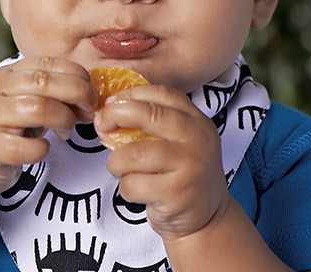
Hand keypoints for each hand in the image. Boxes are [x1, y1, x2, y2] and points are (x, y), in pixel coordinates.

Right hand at [0, 56, 97, 197]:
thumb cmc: (7, 129)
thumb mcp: (26, 101)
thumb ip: (54, 94)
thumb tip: (90, 98)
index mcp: (7, 73)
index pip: (48, 62)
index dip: (77, 75)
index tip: (91, 93)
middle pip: (44, 81)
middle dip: (76, 94)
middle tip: (87, 111)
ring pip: (36, 108)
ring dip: (63, 119)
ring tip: (67, 131)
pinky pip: (24, 146)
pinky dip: (42, 149)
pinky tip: (43, 150)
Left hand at [94, 84, 227, 240]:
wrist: (208, 216)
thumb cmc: (181, 172)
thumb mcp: (177, 141)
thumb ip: (152, 123)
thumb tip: (107, 110)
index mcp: (196, 120)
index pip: (162, 94)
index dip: (131, 94)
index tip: (110, 103)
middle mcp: (197, 138)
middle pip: (149, 114)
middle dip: (116, 115)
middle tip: (102, 125)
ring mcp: (190, 166)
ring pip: (134, 154)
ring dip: (116, 161)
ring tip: (120, 168)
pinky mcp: (177, 194)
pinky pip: (133, 184)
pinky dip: (125, 187)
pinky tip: (136, 190)